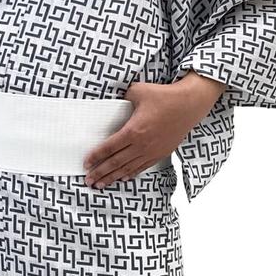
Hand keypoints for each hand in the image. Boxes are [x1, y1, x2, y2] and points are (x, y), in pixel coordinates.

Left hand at [83, 71, 224, 187]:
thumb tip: (116, 100)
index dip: (96, 157)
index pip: (109, 147)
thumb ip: (124, 97)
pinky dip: (130, 174)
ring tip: (101, 184)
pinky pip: (142, 167)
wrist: (190, 105)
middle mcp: (141, 145)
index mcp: (134, 130)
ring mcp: (152, 151)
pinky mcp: (161, 153)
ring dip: (113, 178)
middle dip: (100, 173)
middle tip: (88, 180)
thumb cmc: (165, 96)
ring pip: (128, 169)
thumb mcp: (139, 91)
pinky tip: (122, 178)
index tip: (86, 163)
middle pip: (116, 163)